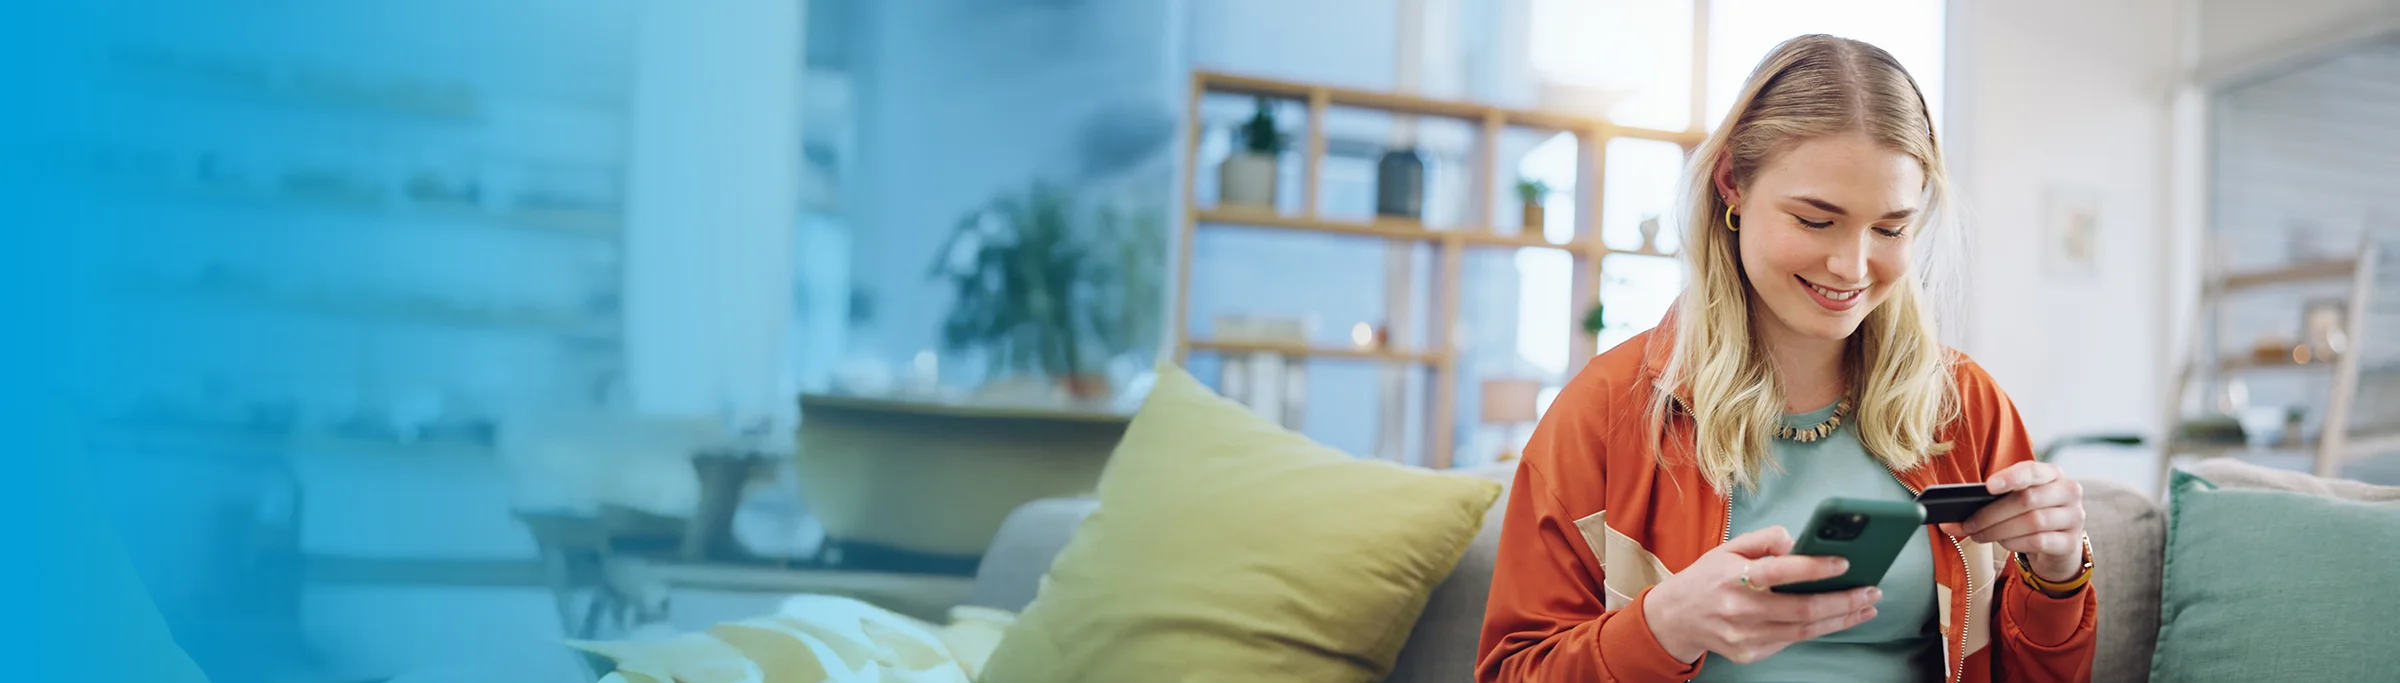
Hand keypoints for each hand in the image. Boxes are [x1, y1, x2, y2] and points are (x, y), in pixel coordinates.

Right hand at [1640, 526, 1882, 663]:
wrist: (1675, 618)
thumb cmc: (1707, 579)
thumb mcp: (1728, 547)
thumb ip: (1763, 539)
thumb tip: (1797, 541)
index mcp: (1734, 576)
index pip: (1780, 571)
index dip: (1815, 568)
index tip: (1845, 563)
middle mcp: (1740, 608)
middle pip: (1802, 608)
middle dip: (1843, 600)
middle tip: (1871, 591)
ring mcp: (1745, 635)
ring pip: (1804, 630)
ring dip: (1841, 619)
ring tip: (1866, 607)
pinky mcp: (1750, 653)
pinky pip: (1791, 641)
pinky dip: (1819, 629)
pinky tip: (1839, 619)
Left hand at [1936, 461, 2085, 581]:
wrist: (2058, 545)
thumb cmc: (2028, 516)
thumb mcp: (2014, 502)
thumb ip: (1987, 503)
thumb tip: (1948, 522)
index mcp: (2052, 474)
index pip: (2032, 470)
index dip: (2010, 477)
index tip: (1988, 486)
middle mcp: (2068, 491)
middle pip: (2027, 499)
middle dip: (1991, 513)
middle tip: (1968, 524)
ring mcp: (2074, 517)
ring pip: (2032, 521)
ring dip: (1999, 530)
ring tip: (1979, 535)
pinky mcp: (2071, 542)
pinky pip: (2039, 541)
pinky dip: (2015, 543)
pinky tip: (2004, 543)